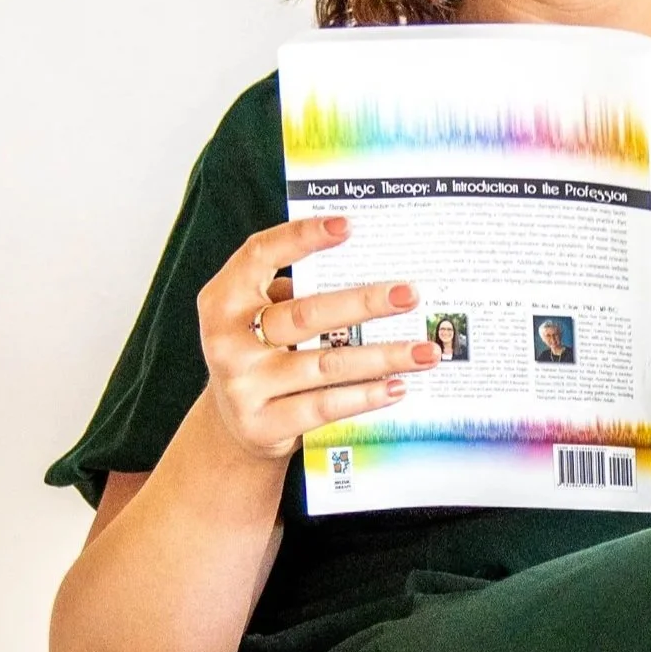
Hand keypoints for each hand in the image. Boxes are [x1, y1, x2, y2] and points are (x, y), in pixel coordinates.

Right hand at [196, 214, 438, 461]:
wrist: (233, 426)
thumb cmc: (262, 353)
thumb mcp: (265, 317)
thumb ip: (299, 293)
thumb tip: (374, 273)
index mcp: (224, 298)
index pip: (260, 254)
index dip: (302, 237)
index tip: (349, 225)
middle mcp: (226, 339)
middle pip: (306, 313)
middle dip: (365, 302)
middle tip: (411, 294)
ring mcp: (241, 384)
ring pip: (327, 364)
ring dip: (384, 356)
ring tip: (426, 350)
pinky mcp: (262, 424)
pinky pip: (325, 406)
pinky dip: (366, 396)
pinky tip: (398, 386)